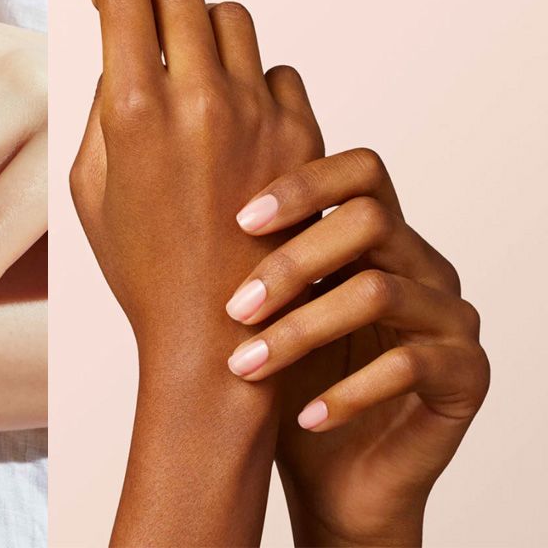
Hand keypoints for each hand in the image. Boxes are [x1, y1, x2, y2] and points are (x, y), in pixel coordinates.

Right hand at [70, 0, 323, 544]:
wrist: (217, 335)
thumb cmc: (141, 271)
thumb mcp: (88, 191)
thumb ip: (102, 111)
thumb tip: (123, 57)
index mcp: (135, 112)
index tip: (113, 1)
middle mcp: (201, 100)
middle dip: (159, 2)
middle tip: (150, 31)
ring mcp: (259, 116)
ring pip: (235, 22)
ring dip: (207, 35)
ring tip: (194, 74)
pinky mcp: (303, 136)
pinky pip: (279, 72)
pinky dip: (253, 81)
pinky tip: (237, 117)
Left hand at [226, 149, 490, 543]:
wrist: (333, 478)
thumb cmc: (289, 388)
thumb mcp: (262, 319)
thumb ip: (247, 263)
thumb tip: (182, 206)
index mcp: (379, 241)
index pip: (362, 172)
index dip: (304, 185)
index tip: (239, 221)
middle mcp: (423, 267)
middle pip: (370, 222)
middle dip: (290, 263)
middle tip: (232, 310)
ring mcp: (451, 318)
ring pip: (380, 292)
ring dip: (301, 331)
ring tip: (245, 368)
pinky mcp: (467, 375)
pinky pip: (409, 365)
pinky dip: (347, 392)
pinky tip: (304, 417)